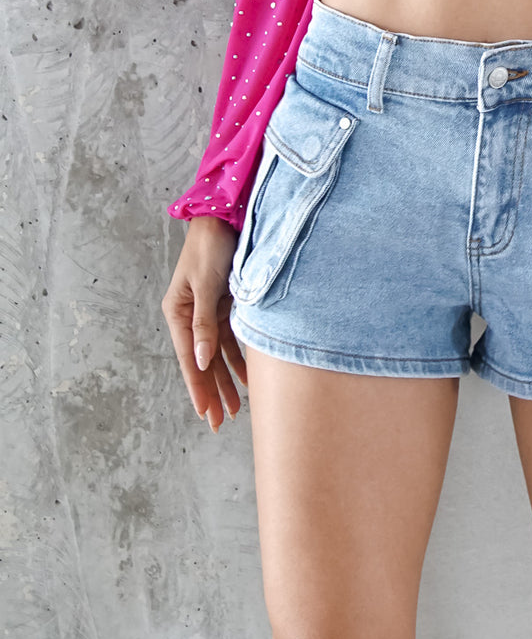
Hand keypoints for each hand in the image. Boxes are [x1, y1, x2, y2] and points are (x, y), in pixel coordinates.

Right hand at [162, 216, 247, 430]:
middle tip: (220, 422)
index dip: (198, 387)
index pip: (190, 358)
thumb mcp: (205, 285)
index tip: (206, 413)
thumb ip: (204, 323)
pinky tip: (247, 377)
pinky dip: (238, 358)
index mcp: (178, 312)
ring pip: (217, 355)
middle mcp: (190, 315)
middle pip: (202, 362)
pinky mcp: (224, 305)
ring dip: (226, 380)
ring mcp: (208, 311)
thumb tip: (201, 361)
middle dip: (211, 392)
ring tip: (235, 409)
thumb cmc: (211, 247)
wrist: (225, 216)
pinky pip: (230, 339)